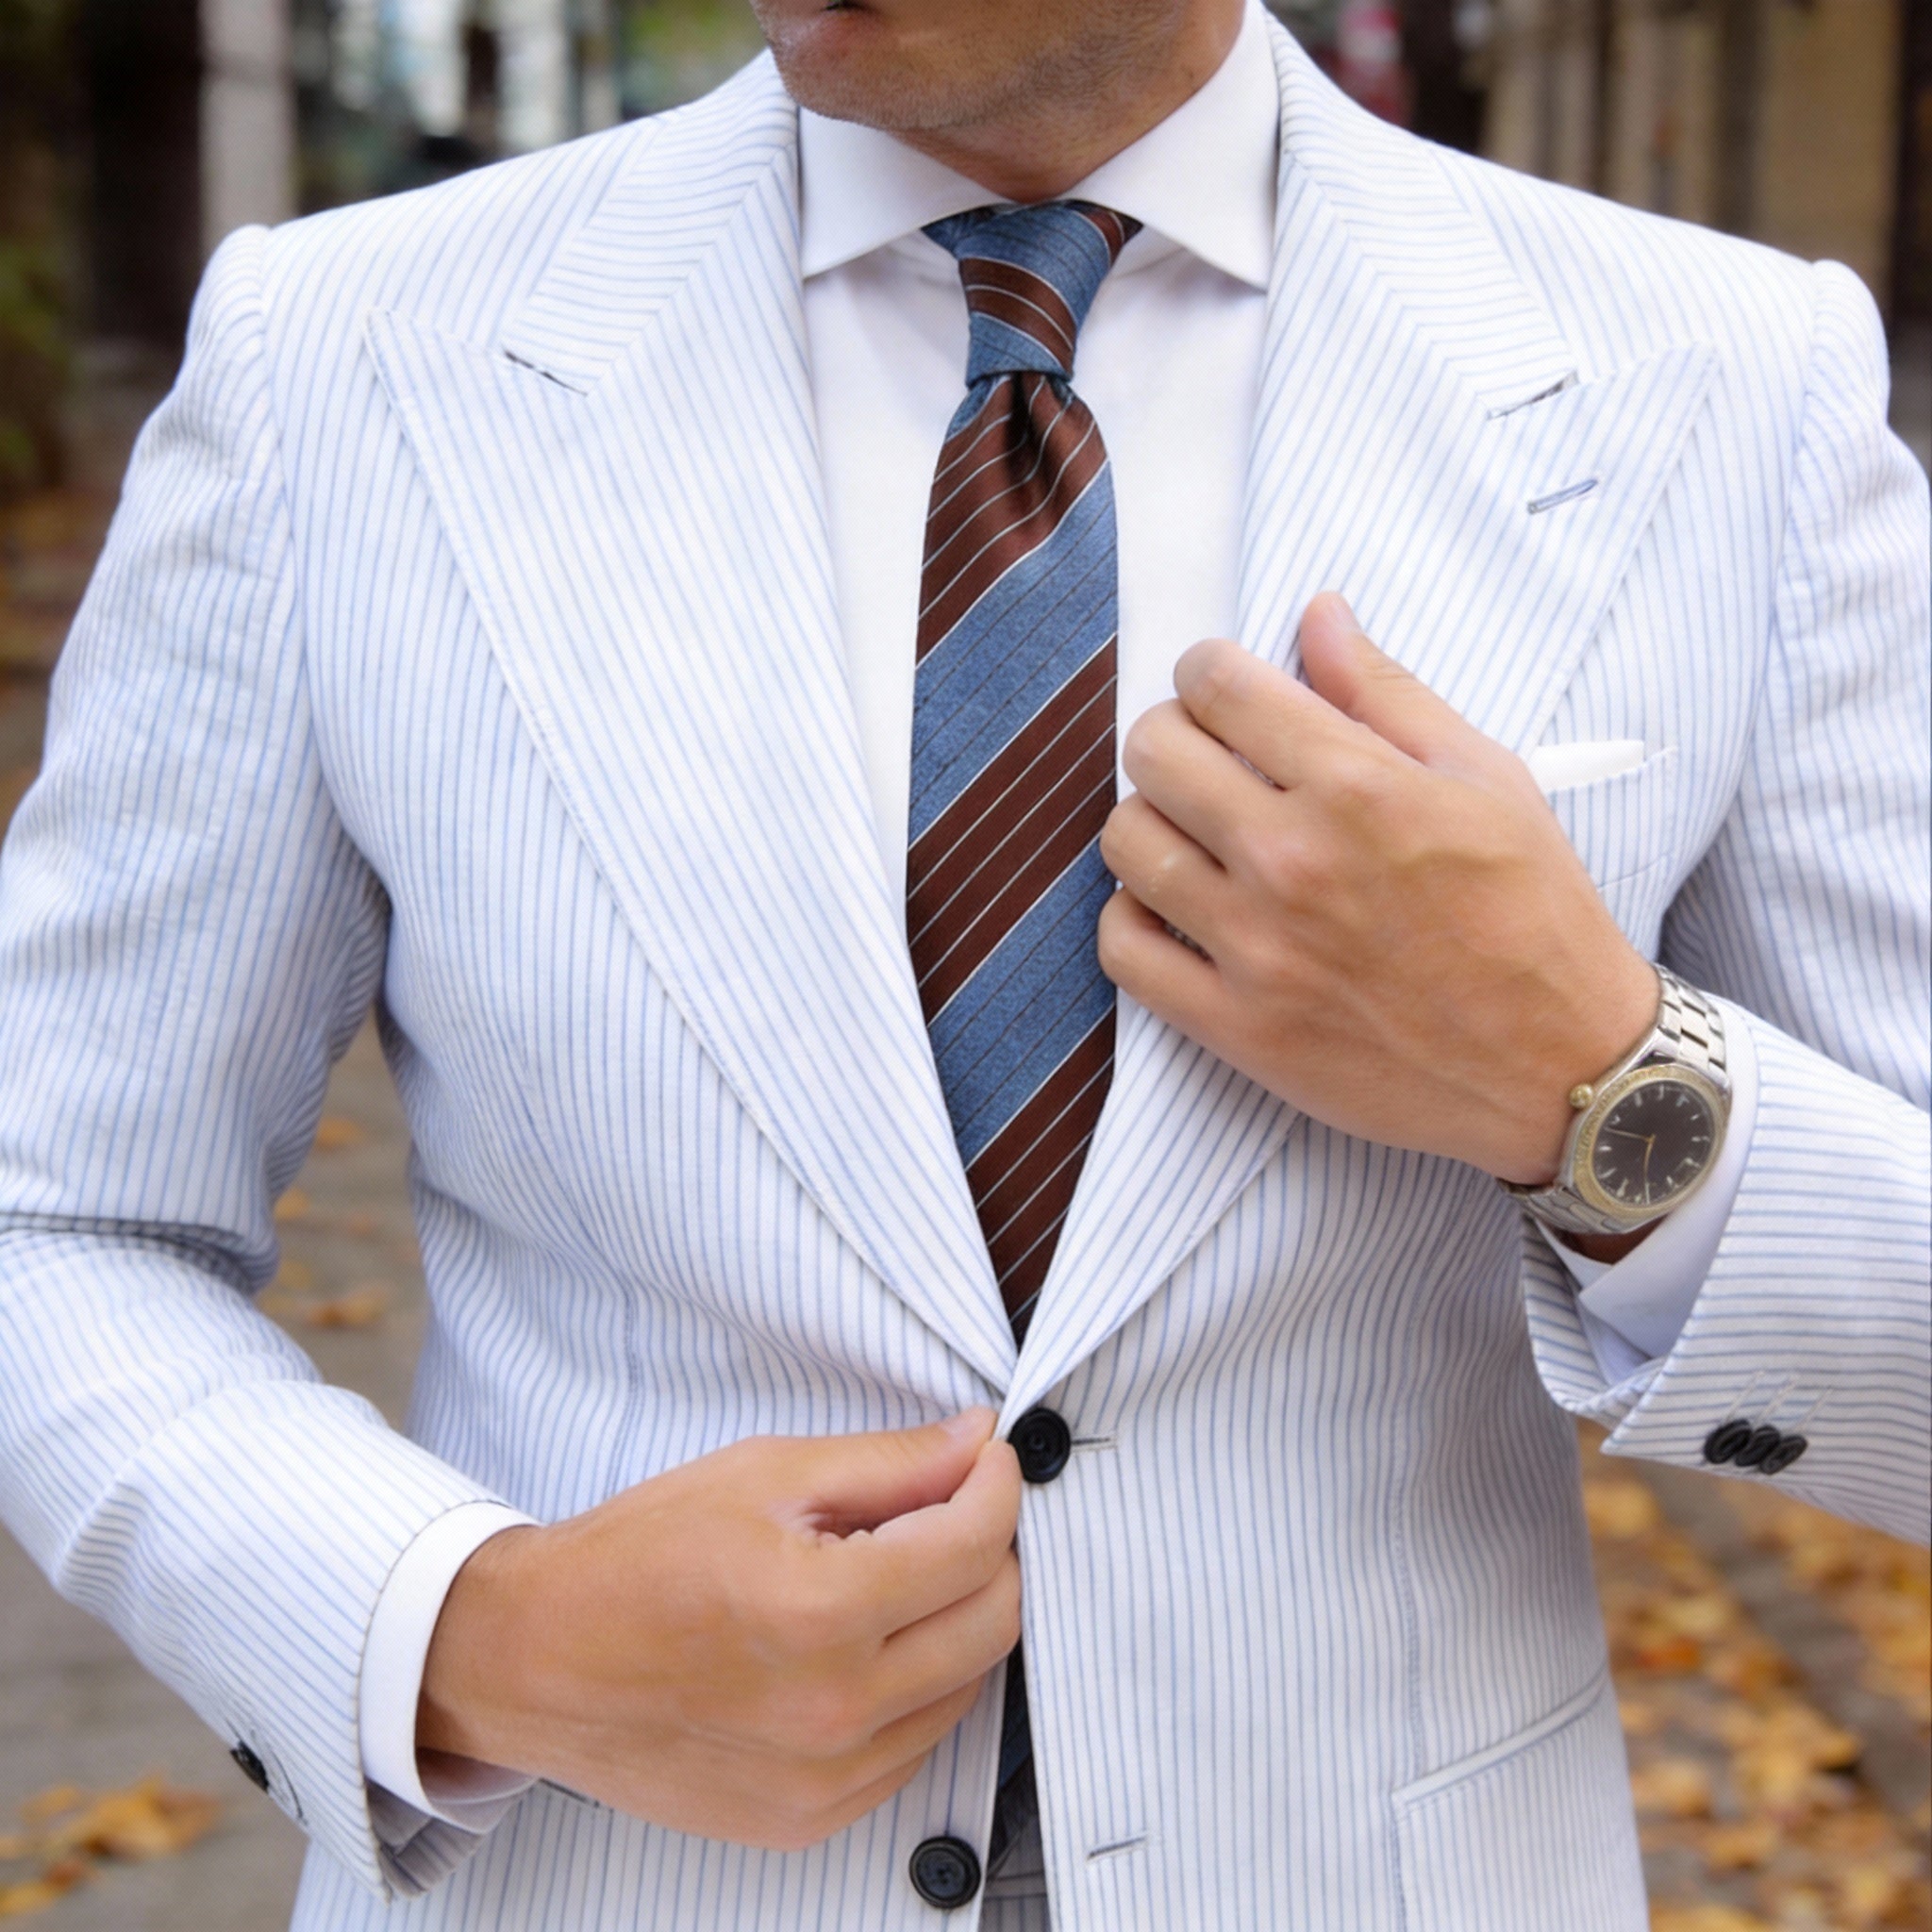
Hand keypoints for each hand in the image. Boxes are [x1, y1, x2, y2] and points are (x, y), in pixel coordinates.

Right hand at [418, 1410, 1021, 1849]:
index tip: (985, 1458)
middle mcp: (833, 1710)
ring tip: (896, 1574)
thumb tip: (976, 1442)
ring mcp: (826, 1779)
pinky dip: (915, 1686)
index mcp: (819, 1612)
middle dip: (991, 1549)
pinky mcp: (811, 1817)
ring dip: (957, 1620)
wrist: (537, 1660)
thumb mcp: (763, 1474)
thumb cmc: (636, 1557)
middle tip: (952, 1507)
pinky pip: (914, 1745)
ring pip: (966, 1688)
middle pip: (993, 1621)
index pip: (976, 1544)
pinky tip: (864, 1643)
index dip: (996, 1484)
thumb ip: (889, 1463)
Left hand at [1096, 593, 1657, 1185]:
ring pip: (1126, 843)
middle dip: (1174, 734)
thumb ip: (1386, 692)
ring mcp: (1255, 948)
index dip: (1209, 671)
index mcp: (1356, 787)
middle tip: (1209, 757)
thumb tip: (1318, 614)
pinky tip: (1177, 908)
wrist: (1561, 1066)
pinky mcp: (1236, 1026)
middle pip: (1154, 752)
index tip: (1224, 689)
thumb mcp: (1486, 778)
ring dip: (1150, 821)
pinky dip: (1133, 919)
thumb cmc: (1534, 916)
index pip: (1217, 685)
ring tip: (1194, 834)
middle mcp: (1292, 860)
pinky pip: (1123, 949)